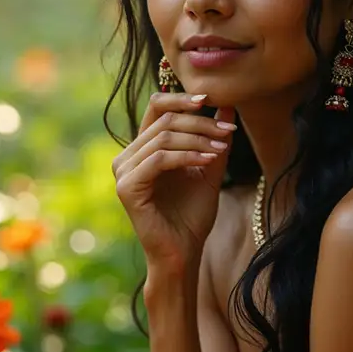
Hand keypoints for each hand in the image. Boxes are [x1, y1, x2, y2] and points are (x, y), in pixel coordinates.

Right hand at [113, 93, 235, 270]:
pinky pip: (160, 159)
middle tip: (229, 130)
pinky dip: (188, 155)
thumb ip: (214, 139)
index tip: (211, 99)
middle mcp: (127, 156)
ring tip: (222, 148)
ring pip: (164, 138)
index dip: (182, 99)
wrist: (183, 252)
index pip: (156, 107)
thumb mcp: (209, 168)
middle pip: (164, 120)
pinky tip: (210, 158)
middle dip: (201, 123)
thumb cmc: (192, 215)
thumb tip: (227, 104)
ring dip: (198, 139)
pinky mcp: (127, 187)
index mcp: (143, 149)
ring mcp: (124, 172)